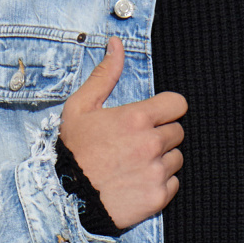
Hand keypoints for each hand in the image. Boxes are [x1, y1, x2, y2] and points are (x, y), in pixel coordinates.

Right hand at [58, 38, 185, 230]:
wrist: (65, 198)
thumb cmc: (73, 151)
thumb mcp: (80, 107)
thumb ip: (105, 75)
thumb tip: (117, 44)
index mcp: (136, 118)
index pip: (178, 105)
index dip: (167, 109)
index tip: (155, 117)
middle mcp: (151, 144)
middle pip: (178, 132)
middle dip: (162, 135)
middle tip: (137, 144)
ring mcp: (156, 172)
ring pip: (176, 159)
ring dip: (162, 160)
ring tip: (136, 164)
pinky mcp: (157, 197)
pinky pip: (173, 184)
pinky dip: (160, 184)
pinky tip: (139, 182)